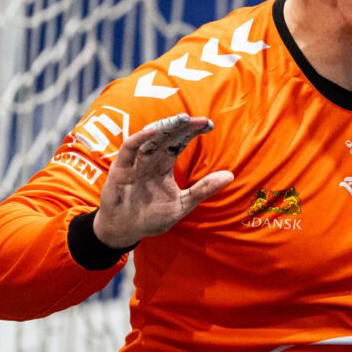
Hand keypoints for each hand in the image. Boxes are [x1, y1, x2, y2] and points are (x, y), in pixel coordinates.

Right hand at [92, 114, 233, 248]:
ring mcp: (135, 162)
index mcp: (163, 165)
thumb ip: (203, 189)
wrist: (124, 231)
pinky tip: (154, 131)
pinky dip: (140, 138)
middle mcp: (150, 159)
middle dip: (182, 127)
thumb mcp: (182, 204)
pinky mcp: (120, 168)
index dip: (192, 132)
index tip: (209, 125)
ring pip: (150, 138)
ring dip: (165, 128)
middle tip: (200, 120)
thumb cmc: (150, 217)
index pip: (179, 142)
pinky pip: (129, 149)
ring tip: (182, 120)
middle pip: (167, 136)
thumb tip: (231, 176)